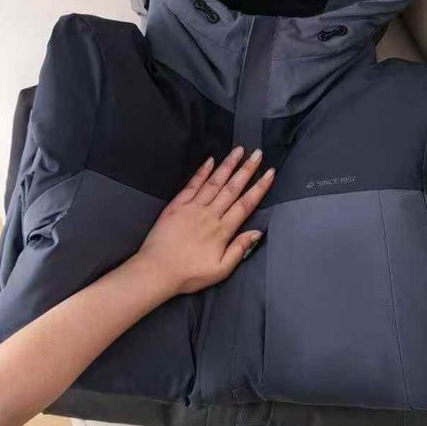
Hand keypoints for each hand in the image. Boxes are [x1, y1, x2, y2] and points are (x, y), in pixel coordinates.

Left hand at [133, 146, 274, 294]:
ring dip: (228, 165)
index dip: (259, 187)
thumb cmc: (190, 274)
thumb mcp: (221, 270)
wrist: (157, 271)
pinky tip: (211, 160)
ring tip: (239, 150)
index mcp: (223, 230)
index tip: (270, 173)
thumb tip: (257, 232)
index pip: (246, 204)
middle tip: (258, 153)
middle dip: (247, 169)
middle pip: (233, 188)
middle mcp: (210, 214)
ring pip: (214, 182)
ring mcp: (193, 207)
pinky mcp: (177, 205)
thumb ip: (239, 249)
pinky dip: (202, 171)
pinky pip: (192, 185)